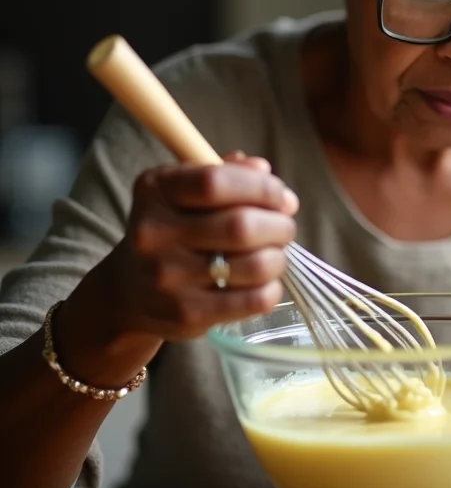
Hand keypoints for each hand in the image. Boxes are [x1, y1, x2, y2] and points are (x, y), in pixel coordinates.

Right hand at [98, 152, 296, 341]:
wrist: (129, 288)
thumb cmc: (173, 227)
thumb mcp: (187, 189)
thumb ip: (229, 172)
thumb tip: (271, 179)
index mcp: (155, 190)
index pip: (215, 181)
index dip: (260, 187)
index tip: (280, 196)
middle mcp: (154, 233)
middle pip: (241, 226)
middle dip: (279, 225)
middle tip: (284, 227)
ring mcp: (168, 277)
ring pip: (253, 265)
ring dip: (278, 257)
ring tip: (275, 254)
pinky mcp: (186, 315)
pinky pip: (252, 300)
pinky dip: (271, 288)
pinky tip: (266, 281)